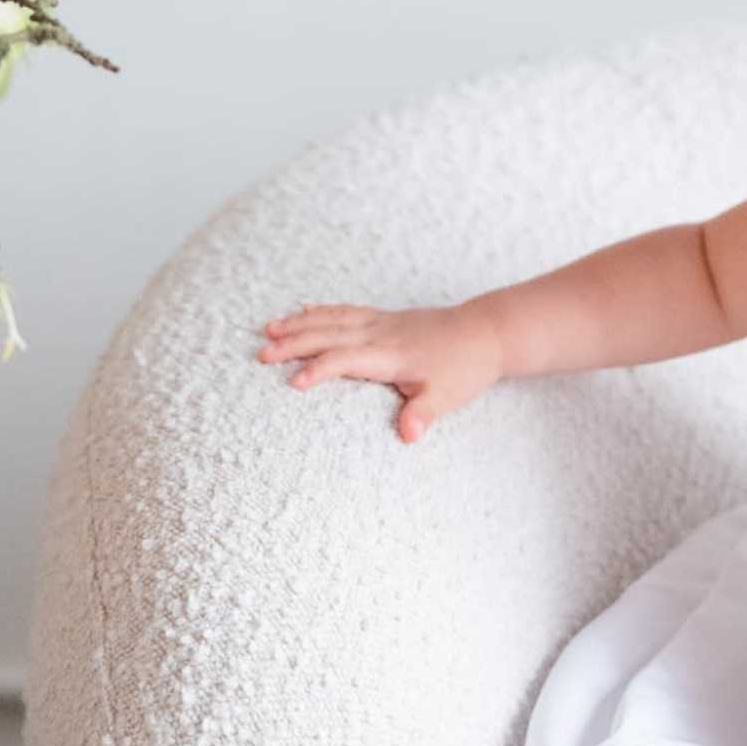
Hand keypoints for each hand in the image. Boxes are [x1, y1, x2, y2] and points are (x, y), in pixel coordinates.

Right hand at [255, 298, 491, 446]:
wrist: (486, 331)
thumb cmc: (464, 367)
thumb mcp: (447, 396)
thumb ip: (423, 413)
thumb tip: (408, 434)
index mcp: (390, 353)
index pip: (346, 359)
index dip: (319, 370)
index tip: (293, 384)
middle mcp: (380, 332)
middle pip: (329, 334)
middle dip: (294, 343)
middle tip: (260, 354)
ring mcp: (381, 322)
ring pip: (332, 319)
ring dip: (299, 324)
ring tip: (269, 329)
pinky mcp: (384, 318)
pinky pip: (344, 311)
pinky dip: (320, 311)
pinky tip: (302, 311)